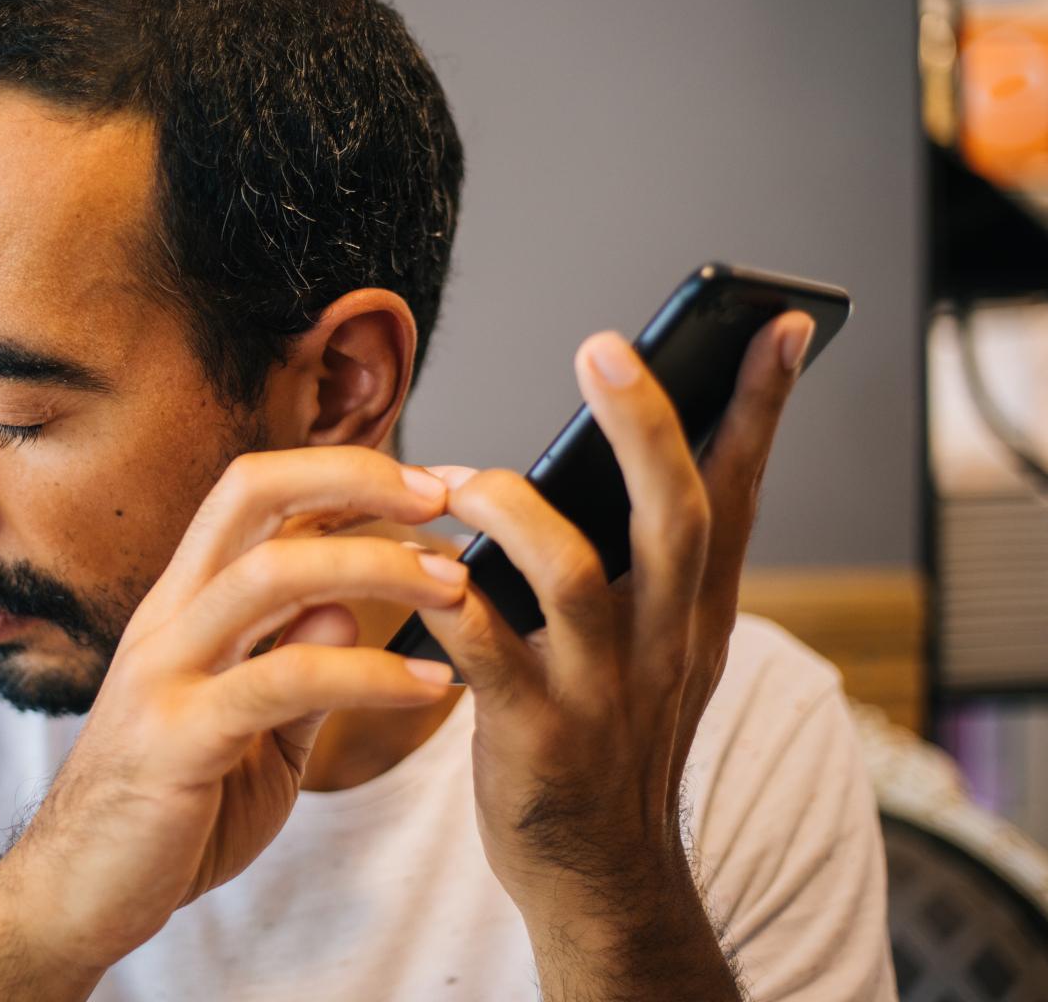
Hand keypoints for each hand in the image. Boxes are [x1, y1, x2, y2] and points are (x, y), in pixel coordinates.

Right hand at [0, 447, 466, 999]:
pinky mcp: (178, 740)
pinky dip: (369, 671)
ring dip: (375, 566)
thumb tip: (344, 604)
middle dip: (352, 479)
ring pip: (270, 574)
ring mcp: (164, 673)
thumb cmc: (163, 817)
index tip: (422, 485)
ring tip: (452, 586)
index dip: (337, 473)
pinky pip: (284, 681)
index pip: (252, 496)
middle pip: (251, 496)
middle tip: (441, 498)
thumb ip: (293, 669)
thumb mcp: (249, 734)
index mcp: (182, 608)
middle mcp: (167, 620)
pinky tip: (426, 685)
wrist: (72, 898)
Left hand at [418, 310, 815, 997]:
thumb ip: (652, 556)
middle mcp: (666, 643)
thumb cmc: (614, 731)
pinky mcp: (537, 740)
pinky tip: (420, 573)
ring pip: (573, 578)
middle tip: (604, 347)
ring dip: (513, 512)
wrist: (601, 873)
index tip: (778, 324)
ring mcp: (604, 694)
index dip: (759, 408)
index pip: (737, 491)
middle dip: (642, 427)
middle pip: (672, 517)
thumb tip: (635, 439)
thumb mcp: (664, 644)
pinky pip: (488, 655)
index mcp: (696, 610)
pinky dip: (450, 603)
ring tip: (462, 479)